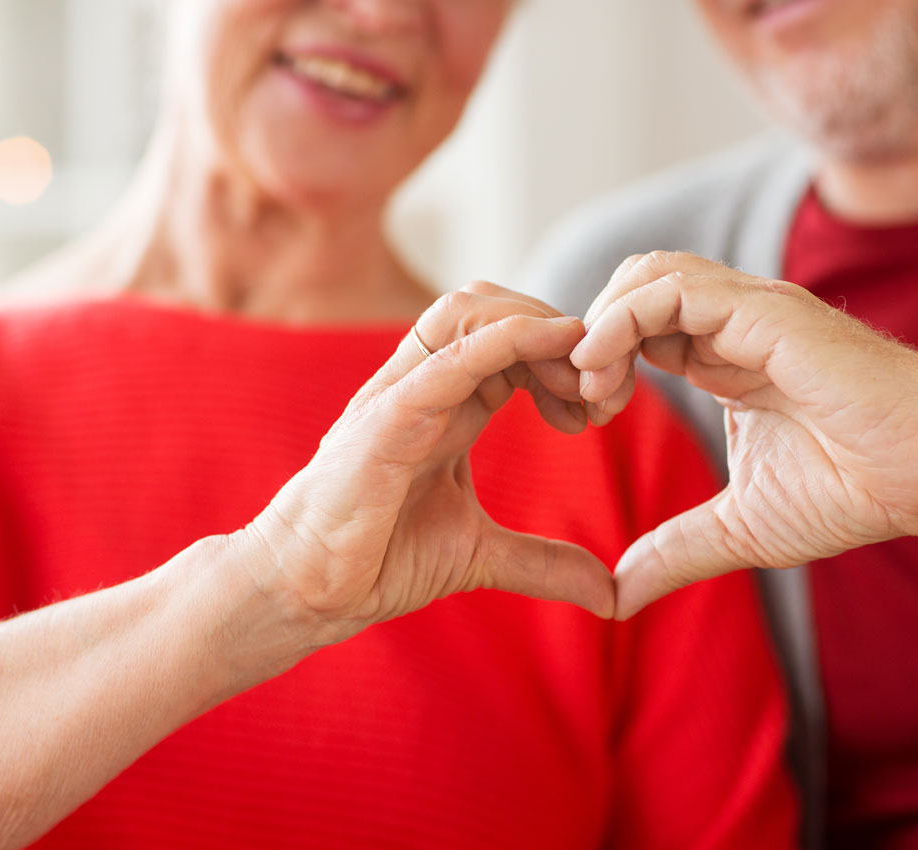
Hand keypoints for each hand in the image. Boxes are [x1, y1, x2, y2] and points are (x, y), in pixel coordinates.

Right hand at [241, 282, 613, 649]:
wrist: (308, 591)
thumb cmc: (376, 559)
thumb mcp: (481, 556)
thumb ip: (543, 563)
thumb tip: (609, 594)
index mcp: (448, 402)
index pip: (513, 339)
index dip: (566, 357)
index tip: (604, 406)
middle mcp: (425, 383)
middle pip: (497, 306)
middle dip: (562, 333)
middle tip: (604, 391)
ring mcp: (402, 391)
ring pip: (471, 309)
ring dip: (540, 326)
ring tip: (582, 379)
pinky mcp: (386, 416)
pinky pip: (450, 356)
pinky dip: (508, 338)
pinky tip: (555, 343)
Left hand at [572, 252, 917, 617]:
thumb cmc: (857, 490)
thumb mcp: (741, 528)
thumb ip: (676, 551)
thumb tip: (617, 596)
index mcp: (723, 359)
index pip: (637, 327)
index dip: (598, 362)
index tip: (584, 418)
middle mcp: (732, 324)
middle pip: (632, 287)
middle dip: (591, 336)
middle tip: (582, 402)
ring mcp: (750, 311)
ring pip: (647, 274)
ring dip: (601, 323)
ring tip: (591, 386)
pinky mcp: (767, 312)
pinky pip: (674, 289)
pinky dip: (624, 319)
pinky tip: (606, 369)